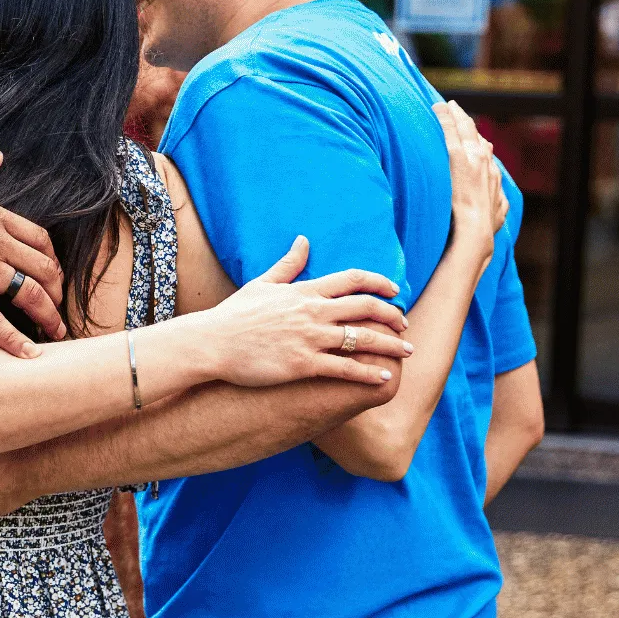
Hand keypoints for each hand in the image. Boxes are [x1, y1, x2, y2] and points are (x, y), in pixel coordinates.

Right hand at [0, 152, 66, 357]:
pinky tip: (28, 354)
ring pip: (28, 295)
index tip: (52, 273)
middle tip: (58, 309)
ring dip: (47, 316)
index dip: (51, 260)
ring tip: (56, 334)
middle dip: (57, 291)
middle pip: (43, 269)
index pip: (39, 239)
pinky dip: (13, 339)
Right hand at [191, 236, 412, 387]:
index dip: (380, 283)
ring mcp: (309, 339)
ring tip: (406, 352)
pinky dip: (369, 373)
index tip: (395, 292)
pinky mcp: (303, 364)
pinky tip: (384, 377)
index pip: (352, 279)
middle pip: (366, 308)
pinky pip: (346, 369)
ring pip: (362, 339)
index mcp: (304, 291)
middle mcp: (312, 312)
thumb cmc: (233, 315)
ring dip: (390, 345)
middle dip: (393, 316)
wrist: (212, 343)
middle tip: (405, 325)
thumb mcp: (262, 284)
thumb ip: (288, 264)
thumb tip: (304, 240)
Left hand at [433, 100, 506, 265]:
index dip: (476, 139)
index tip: (470, 131)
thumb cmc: (483, 229)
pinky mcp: (458, 156)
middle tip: (455, 108)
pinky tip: (437, 108)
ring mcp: (472, 157)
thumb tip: (501, 196)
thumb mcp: (497, 213)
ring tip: (446, 106)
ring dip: (455, 115)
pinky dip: (445, 117)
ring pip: (464, 129)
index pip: (483, 150)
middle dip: (465, 120)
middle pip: (475, 135)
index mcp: (492, 174)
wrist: (476, 232)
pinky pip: (450, 131)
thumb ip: (498, 200)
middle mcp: (485, 162)